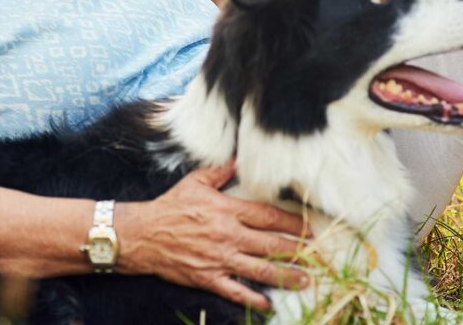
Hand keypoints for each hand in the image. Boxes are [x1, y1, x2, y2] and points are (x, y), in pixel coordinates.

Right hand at [114, 160, 310, 311]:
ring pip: (260, 269)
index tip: (310, 228)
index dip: (293, 223)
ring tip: (306, 279)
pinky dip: (254, 298)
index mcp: (227, 210)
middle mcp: (228, 235)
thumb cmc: (170, 207)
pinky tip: (269, 304)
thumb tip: (238, 159)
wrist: (143, 234)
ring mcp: (219, 259)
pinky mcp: (209, 278)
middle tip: (318, 255)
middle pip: (271, 244)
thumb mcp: (195, 182)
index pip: (269, 217)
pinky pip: (236, 290)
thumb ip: (220, 172)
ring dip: (286, 275)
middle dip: (298, 250)